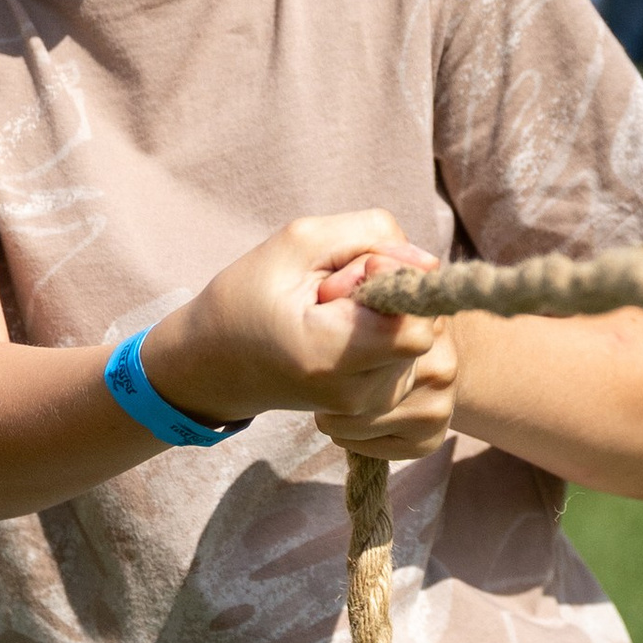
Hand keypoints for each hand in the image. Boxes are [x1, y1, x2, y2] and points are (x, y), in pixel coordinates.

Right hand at [144, 214, 450, 455]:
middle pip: (420, 326)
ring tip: (330, 315)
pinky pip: (407, 354)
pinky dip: (383, 334)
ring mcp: (368, 405)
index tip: (353, 273)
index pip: (415, 324)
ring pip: (418, 338)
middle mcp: (358, 393)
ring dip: (385, 315)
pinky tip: (341, 333)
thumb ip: (370, 237)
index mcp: (331, 358)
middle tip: (331, 293)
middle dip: (388, 297)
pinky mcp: (375, 404)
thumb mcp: (298, 242)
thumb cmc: (247, 298)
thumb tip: (427, 263)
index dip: (396, 285)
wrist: (215, 364)